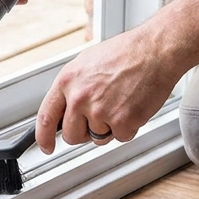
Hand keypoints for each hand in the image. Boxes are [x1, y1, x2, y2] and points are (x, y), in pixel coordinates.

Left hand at [35, 27, 183, 153]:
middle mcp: (80, 97)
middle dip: (84, 131)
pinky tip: (132, 105)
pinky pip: (120, 137)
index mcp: (67, 81)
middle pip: (72, 135)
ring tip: (121, 101)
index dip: (43, 137)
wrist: (154, 51)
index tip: (46, 147)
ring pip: (98, 138)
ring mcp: (100, 112)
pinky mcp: (122, 122)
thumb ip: (72, 88)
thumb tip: (65, 109)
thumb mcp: (86, 63)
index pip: (46, 117)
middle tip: (99, 116)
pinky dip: (129, 127)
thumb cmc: (126, 53)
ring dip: (109, 127)